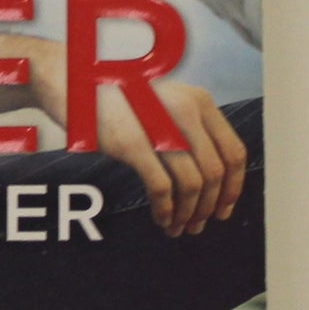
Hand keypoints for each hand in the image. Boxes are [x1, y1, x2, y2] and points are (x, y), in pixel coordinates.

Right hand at [26, 42, 246, 236]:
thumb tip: (212, 179)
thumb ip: (191, 130)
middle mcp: (186, 111)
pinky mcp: (133, 143)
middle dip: (210, 207)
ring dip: (188, 214)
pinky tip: (161, 218)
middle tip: (198, 225)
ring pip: (192, 184)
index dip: (234, 187)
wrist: (74, 82)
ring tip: (178, 227)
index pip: (234, 152)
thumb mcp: (165, 104)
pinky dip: (166, 210)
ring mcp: (160, 126)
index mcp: (200, 101)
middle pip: (216, 173)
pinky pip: (162, 188)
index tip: (224, 209)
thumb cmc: (119, 99)